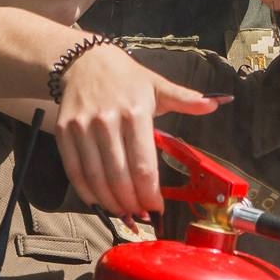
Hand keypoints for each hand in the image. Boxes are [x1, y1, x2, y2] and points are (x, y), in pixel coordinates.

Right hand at [56, 45, 220, 217]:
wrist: (83, 62)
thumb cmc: (126, 78)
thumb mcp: (157, 85)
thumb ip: (185, 99)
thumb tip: (216, 103)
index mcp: (135, 113)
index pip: (143, 166)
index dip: (150, 194)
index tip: (157, 208)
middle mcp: (107, 122)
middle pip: (119, 177)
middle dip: (132, 204)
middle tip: (142, 217)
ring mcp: (82, 128)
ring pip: (96, 178)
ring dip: (111, 203)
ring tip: (124, 214)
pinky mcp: (64, 133)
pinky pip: (75, 171)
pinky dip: (87, 192)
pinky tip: (99, 202)